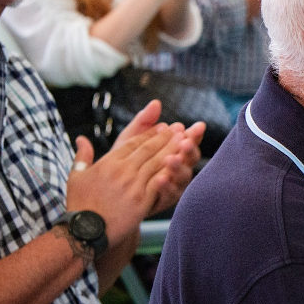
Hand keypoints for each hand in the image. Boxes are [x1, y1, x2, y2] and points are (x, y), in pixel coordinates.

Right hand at [65, 124, 180, 246]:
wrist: (84, 231)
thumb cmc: (79, 204)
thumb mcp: (76, 176)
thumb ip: (82, 155)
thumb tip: (81, 138)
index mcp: (108, 163)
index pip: (133, 143)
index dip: (150, 134)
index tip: (163, 127)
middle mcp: (122, 171)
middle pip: (149, 150)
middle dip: (167, 137)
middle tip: (180, 129)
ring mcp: (133, 186)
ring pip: (157, 163)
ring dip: (173, 150)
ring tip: (186, 141)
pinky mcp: (141, 201)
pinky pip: (159, 183)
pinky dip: (171, 172)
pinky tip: (182, 165)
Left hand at [113, 100, 205, 215]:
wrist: (106, 195)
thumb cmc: (120, 164)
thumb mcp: (130, 140)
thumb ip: (143, 122)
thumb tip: (156, 102)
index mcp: (173, 152)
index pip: (189, 141)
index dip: (194, 134)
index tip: (197, 126)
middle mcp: (177, 169)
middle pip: (191, 159)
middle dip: (190, 150)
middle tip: (185, 142)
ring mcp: (172, 186)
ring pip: (184, 177)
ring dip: (179, 168)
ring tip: (171, 159)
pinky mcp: (163, 201)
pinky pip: (170, 195)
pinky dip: (167, 186)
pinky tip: (161, 179)